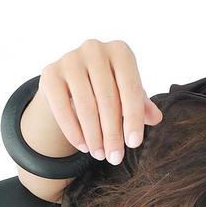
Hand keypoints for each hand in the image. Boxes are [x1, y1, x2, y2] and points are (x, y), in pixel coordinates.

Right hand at [40, 38, 164, 164]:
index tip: (133, 144)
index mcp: (120, 51)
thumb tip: (156, 118)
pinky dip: (74, 131)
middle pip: (107, 99)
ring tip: (100, 155)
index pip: (130, 88)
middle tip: (115, 157)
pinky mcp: (50, 73)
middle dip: (112, 133)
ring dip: (94, 136)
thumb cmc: (109, 86)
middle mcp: (95, 49)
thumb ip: (142, 104)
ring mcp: (70, 59)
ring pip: (85, 106)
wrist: (73, 79)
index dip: (133, 118)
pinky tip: (83, 146)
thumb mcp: (128, 93)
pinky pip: (62, 108)